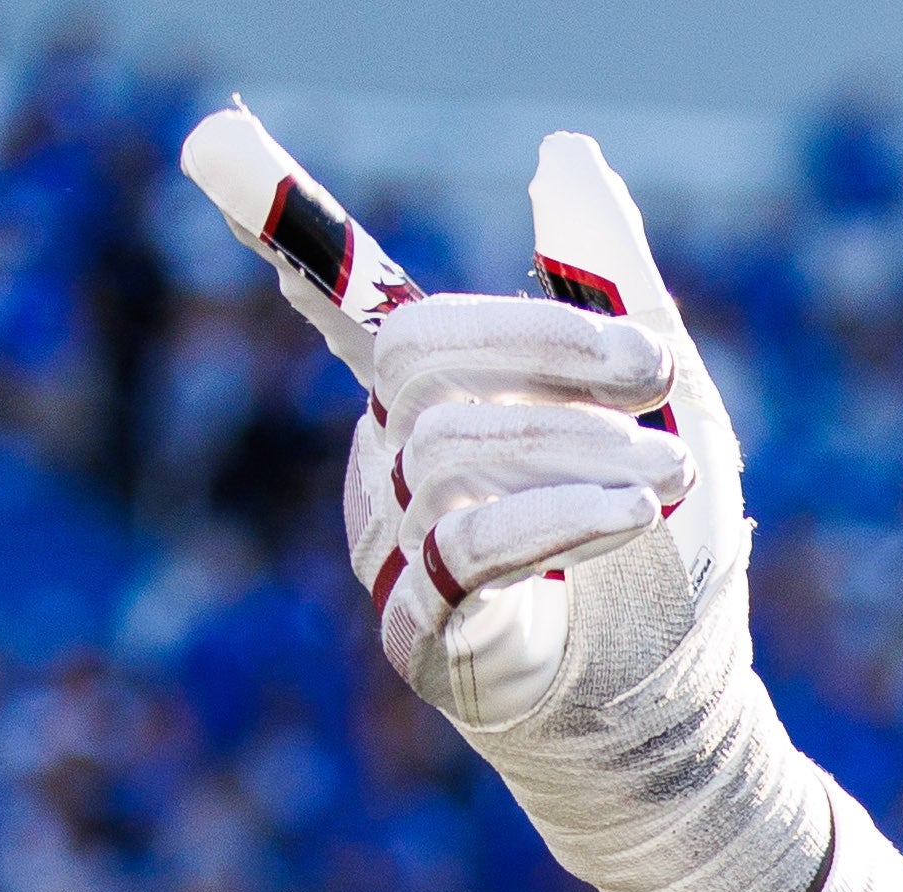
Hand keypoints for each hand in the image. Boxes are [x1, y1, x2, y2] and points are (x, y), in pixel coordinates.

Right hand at [205, 118, 819, 891]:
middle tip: (653, 363)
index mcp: (443, 410)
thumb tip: (562, 159)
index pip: (359, 315)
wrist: (677, 728)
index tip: (226, 152)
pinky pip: (465, 546)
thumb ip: (612, 290)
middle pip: (420, 357)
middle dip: (544, 343)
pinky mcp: (421, 632)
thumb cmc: (666, 569)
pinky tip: (623, 514)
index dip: (298, 244)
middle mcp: (397, 469)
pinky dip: (555, 514)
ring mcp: (397, 553)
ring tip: (668, 469)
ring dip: (575, 443)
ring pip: (450, 447)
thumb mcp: (669, 412)